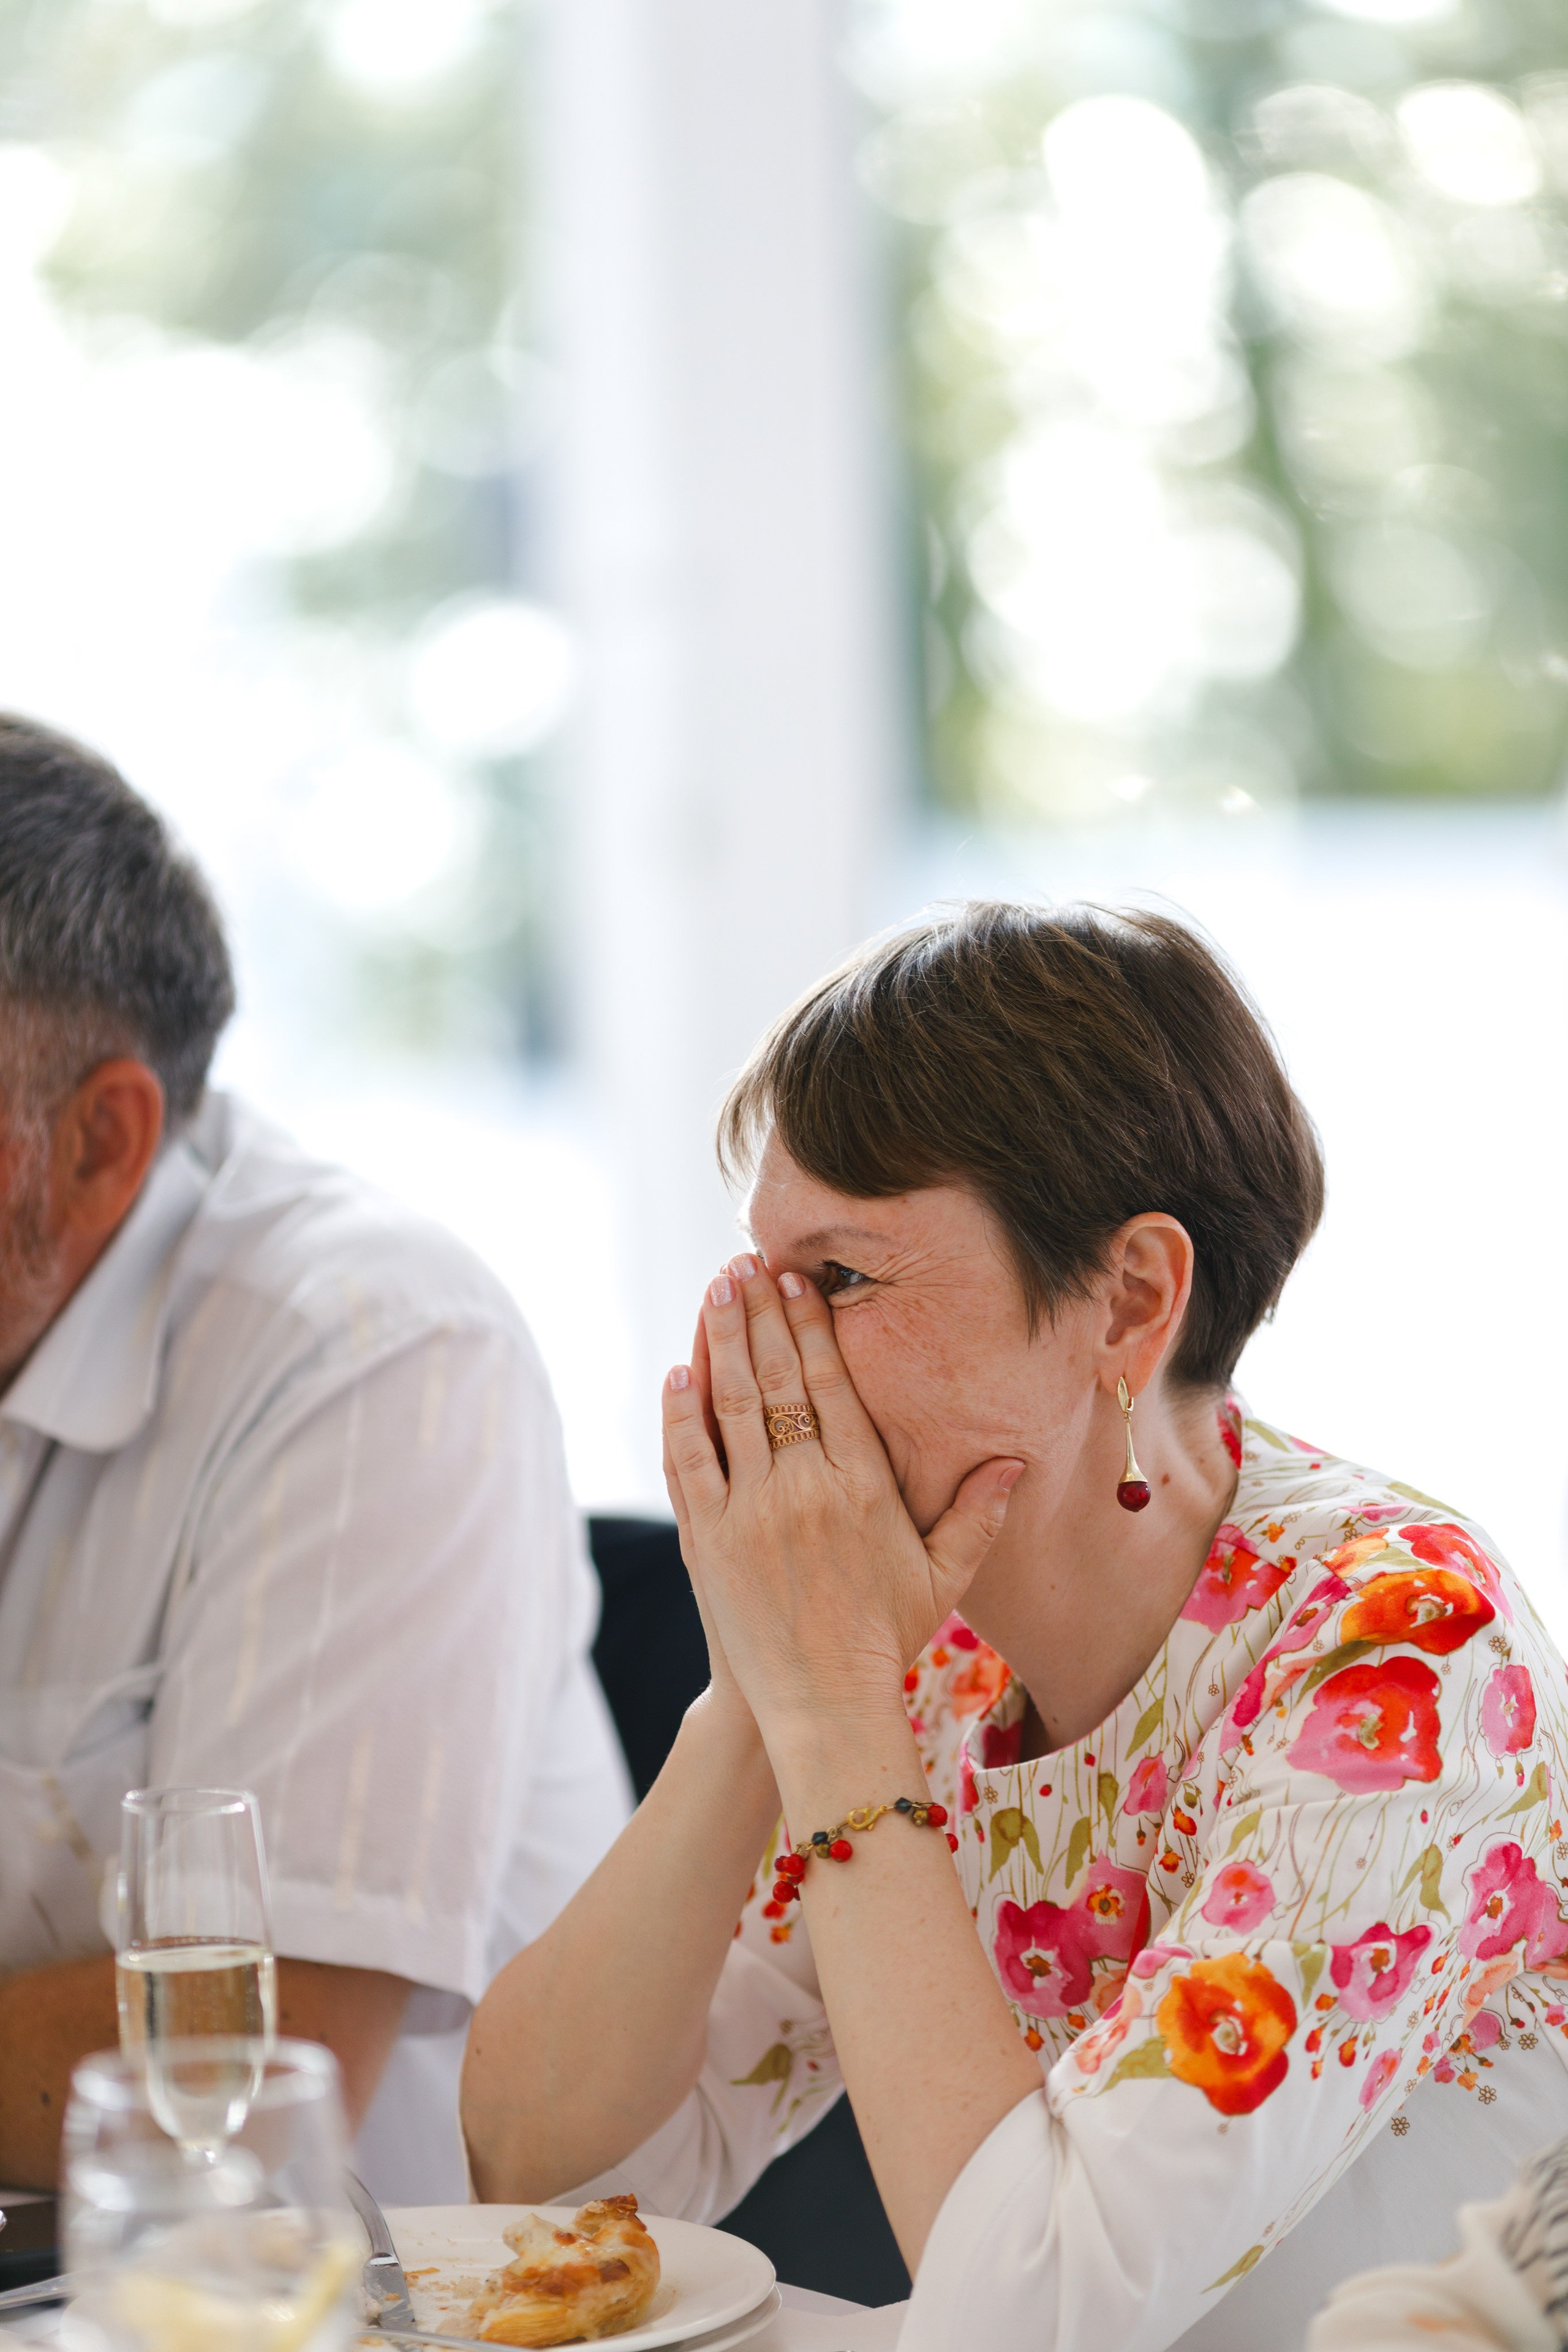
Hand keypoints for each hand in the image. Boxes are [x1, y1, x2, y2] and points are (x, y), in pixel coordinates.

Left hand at [662, 1253, 1022, 1739]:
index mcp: (861, 1487)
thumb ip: (976, 1513)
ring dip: (720, 1341)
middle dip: (760, 1314)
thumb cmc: (885, 1638)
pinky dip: (681, 1412)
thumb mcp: (942, 1575)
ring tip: (716, 1290)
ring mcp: (749, 1512)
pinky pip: (688, 1460)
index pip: (831, 1386)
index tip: (799, 1281)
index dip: (812, 1327)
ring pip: (729, 1406)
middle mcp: (803, 1489)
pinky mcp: (708, 1539)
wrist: (819, 1705)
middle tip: (746, 1262)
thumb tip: (1013, 1461)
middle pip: (777, 1379)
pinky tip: (680, 1370)